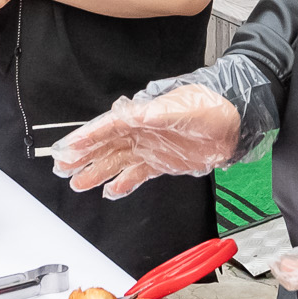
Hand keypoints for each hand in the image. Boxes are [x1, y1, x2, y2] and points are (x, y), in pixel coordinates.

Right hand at [53, 82, 242, 198]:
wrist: (235, 121)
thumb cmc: (211, 106)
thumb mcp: (184, 107)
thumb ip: (160, 113)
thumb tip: (138, 115)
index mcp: (143, 115)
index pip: (108, 126)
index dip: (87, 138)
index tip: (68, 148)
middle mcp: (142, 132)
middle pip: (106, 145)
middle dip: (84, 156)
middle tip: (62, 167)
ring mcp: (151, 147)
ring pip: (116, 161)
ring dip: (97, 172)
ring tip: (77, 183)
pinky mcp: (162, 162)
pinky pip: (136, 174)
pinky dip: (123, 183)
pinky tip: (110, 191)